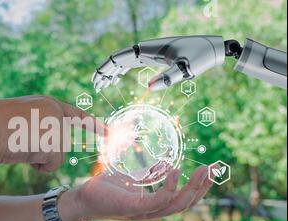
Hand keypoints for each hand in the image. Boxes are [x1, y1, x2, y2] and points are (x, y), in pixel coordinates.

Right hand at [0, 95, 103, 171]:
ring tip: (20, 144)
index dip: (94, 126)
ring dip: (39, 157)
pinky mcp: (55, 143)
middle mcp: (56, 113)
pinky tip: (24, 153)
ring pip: (57, 155)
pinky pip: (52, 164)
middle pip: (61, 143)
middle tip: (22, 141)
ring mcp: (57, 127)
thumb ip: (38, 125)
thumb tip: (45, 145)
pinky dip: (39, 165)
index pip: (76, 115)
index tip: (111, 134)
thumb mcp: (21, 117)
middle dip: (45, 149)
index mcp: (47, 103)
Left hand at [59, 165, 212, 220]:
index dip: (199, 186)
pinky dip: (169, 187)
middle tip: (215, 168)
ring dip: (193, 187)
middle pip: (186, 203)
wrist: (81, 198)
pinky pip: (157, 201)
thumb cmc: (106, 188)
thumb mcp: (131, 177)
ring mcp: (144, 212)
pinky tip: (174, 170)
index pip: (182, 198)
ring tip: (203, 170)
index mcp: (153, 204)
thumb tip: (163, 161)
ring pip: (177, 204)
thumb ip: (147, 173)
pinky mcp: (133, 209)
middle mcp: (152, 211)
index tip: (210, 169)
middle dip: (203, 187)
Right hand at [92, 36, 224, 91]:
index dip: (104, 68)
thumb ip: (167, 78)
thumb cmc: (199, 57)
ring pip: (122, 62)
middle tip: (94, 87)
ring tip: (101, 86)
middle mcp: (145, 49)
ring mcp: (148, 53)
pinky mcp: (154, 58)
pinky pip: (131, 64)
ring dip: (110, 72)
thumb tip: (148, 87)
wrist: (211, 48)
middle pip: (117, 59)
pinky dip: (121, 71)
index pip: (118, 57)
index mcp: (148, 49)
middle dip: (104, 72)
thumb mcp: (185, 68)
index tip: (95, 80)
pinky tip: (116, 80)